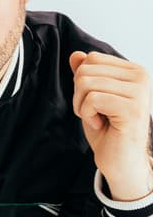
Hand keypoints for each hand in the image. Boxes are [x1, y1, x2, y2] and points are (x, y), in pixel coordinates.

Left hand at [70, 51, 152, 199]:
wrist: (120, 160)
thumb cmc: (107, 130)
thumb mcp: (91, 98)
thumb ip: (86, 75)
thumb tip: (75, 55)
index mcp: (133, 70)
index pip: (90, 59)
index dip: (81, 82)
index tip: (95, 101)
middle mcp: (141, 76)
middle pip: (85, 70)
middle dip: (79, 95)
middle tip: (94, 113)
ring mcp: (139, 91)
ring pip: (86, 83)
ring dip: (82, 106)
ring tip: (97, 118)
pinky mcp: (132, 107)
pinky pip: (92, 99)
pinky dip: (87, 114)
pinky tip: (100, 124)